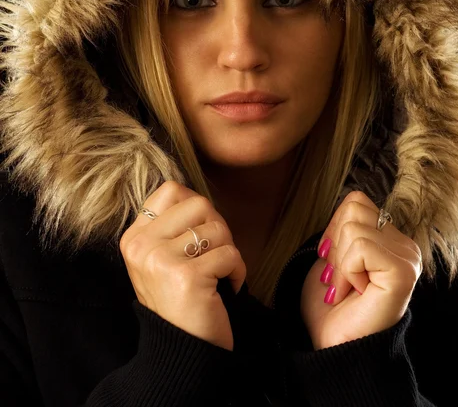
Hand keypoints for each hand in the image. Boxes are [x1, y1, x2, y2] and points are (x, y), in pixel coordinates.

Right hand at [119, 180, 246, 351]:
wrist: (180, 351)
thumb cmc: (180, 300)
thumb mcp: (161, 259)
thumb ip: (172, 226)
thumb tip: (196, 197)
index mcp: (134, 237)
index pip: (171, 190)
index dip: (196, 206)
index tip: (200, 233)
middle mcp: (142, 245)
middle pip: (199, 203)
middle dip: (217, 227)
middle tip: (214, 255)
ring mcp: (161, 260)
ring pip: (218, 228)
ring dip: (229, 252)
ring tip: (218, 275)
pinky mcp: (186, 276)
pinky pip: (230, 254)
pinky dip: (237, 271)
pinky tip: (226, 288)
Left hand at [300, 191, 421, 349]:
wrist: (335, 344)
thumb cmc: (331, 304)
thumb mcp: (332, 255)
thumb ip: (344, 226)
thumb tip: (347, 201)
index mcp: (390, 239)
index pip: (356, 200)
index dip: (333, 228)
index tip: (332, 261)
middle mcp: (405, 246)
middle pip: (353, 208)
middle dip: (334, 245)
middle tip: (340, 278)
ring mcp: (407, 257)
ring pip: (353, 226)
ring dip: (339, 262)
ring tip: (347, 287)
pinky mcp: (402, 270)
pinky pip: (360, 247)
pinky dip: (347, 270)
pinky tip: (355, 291)